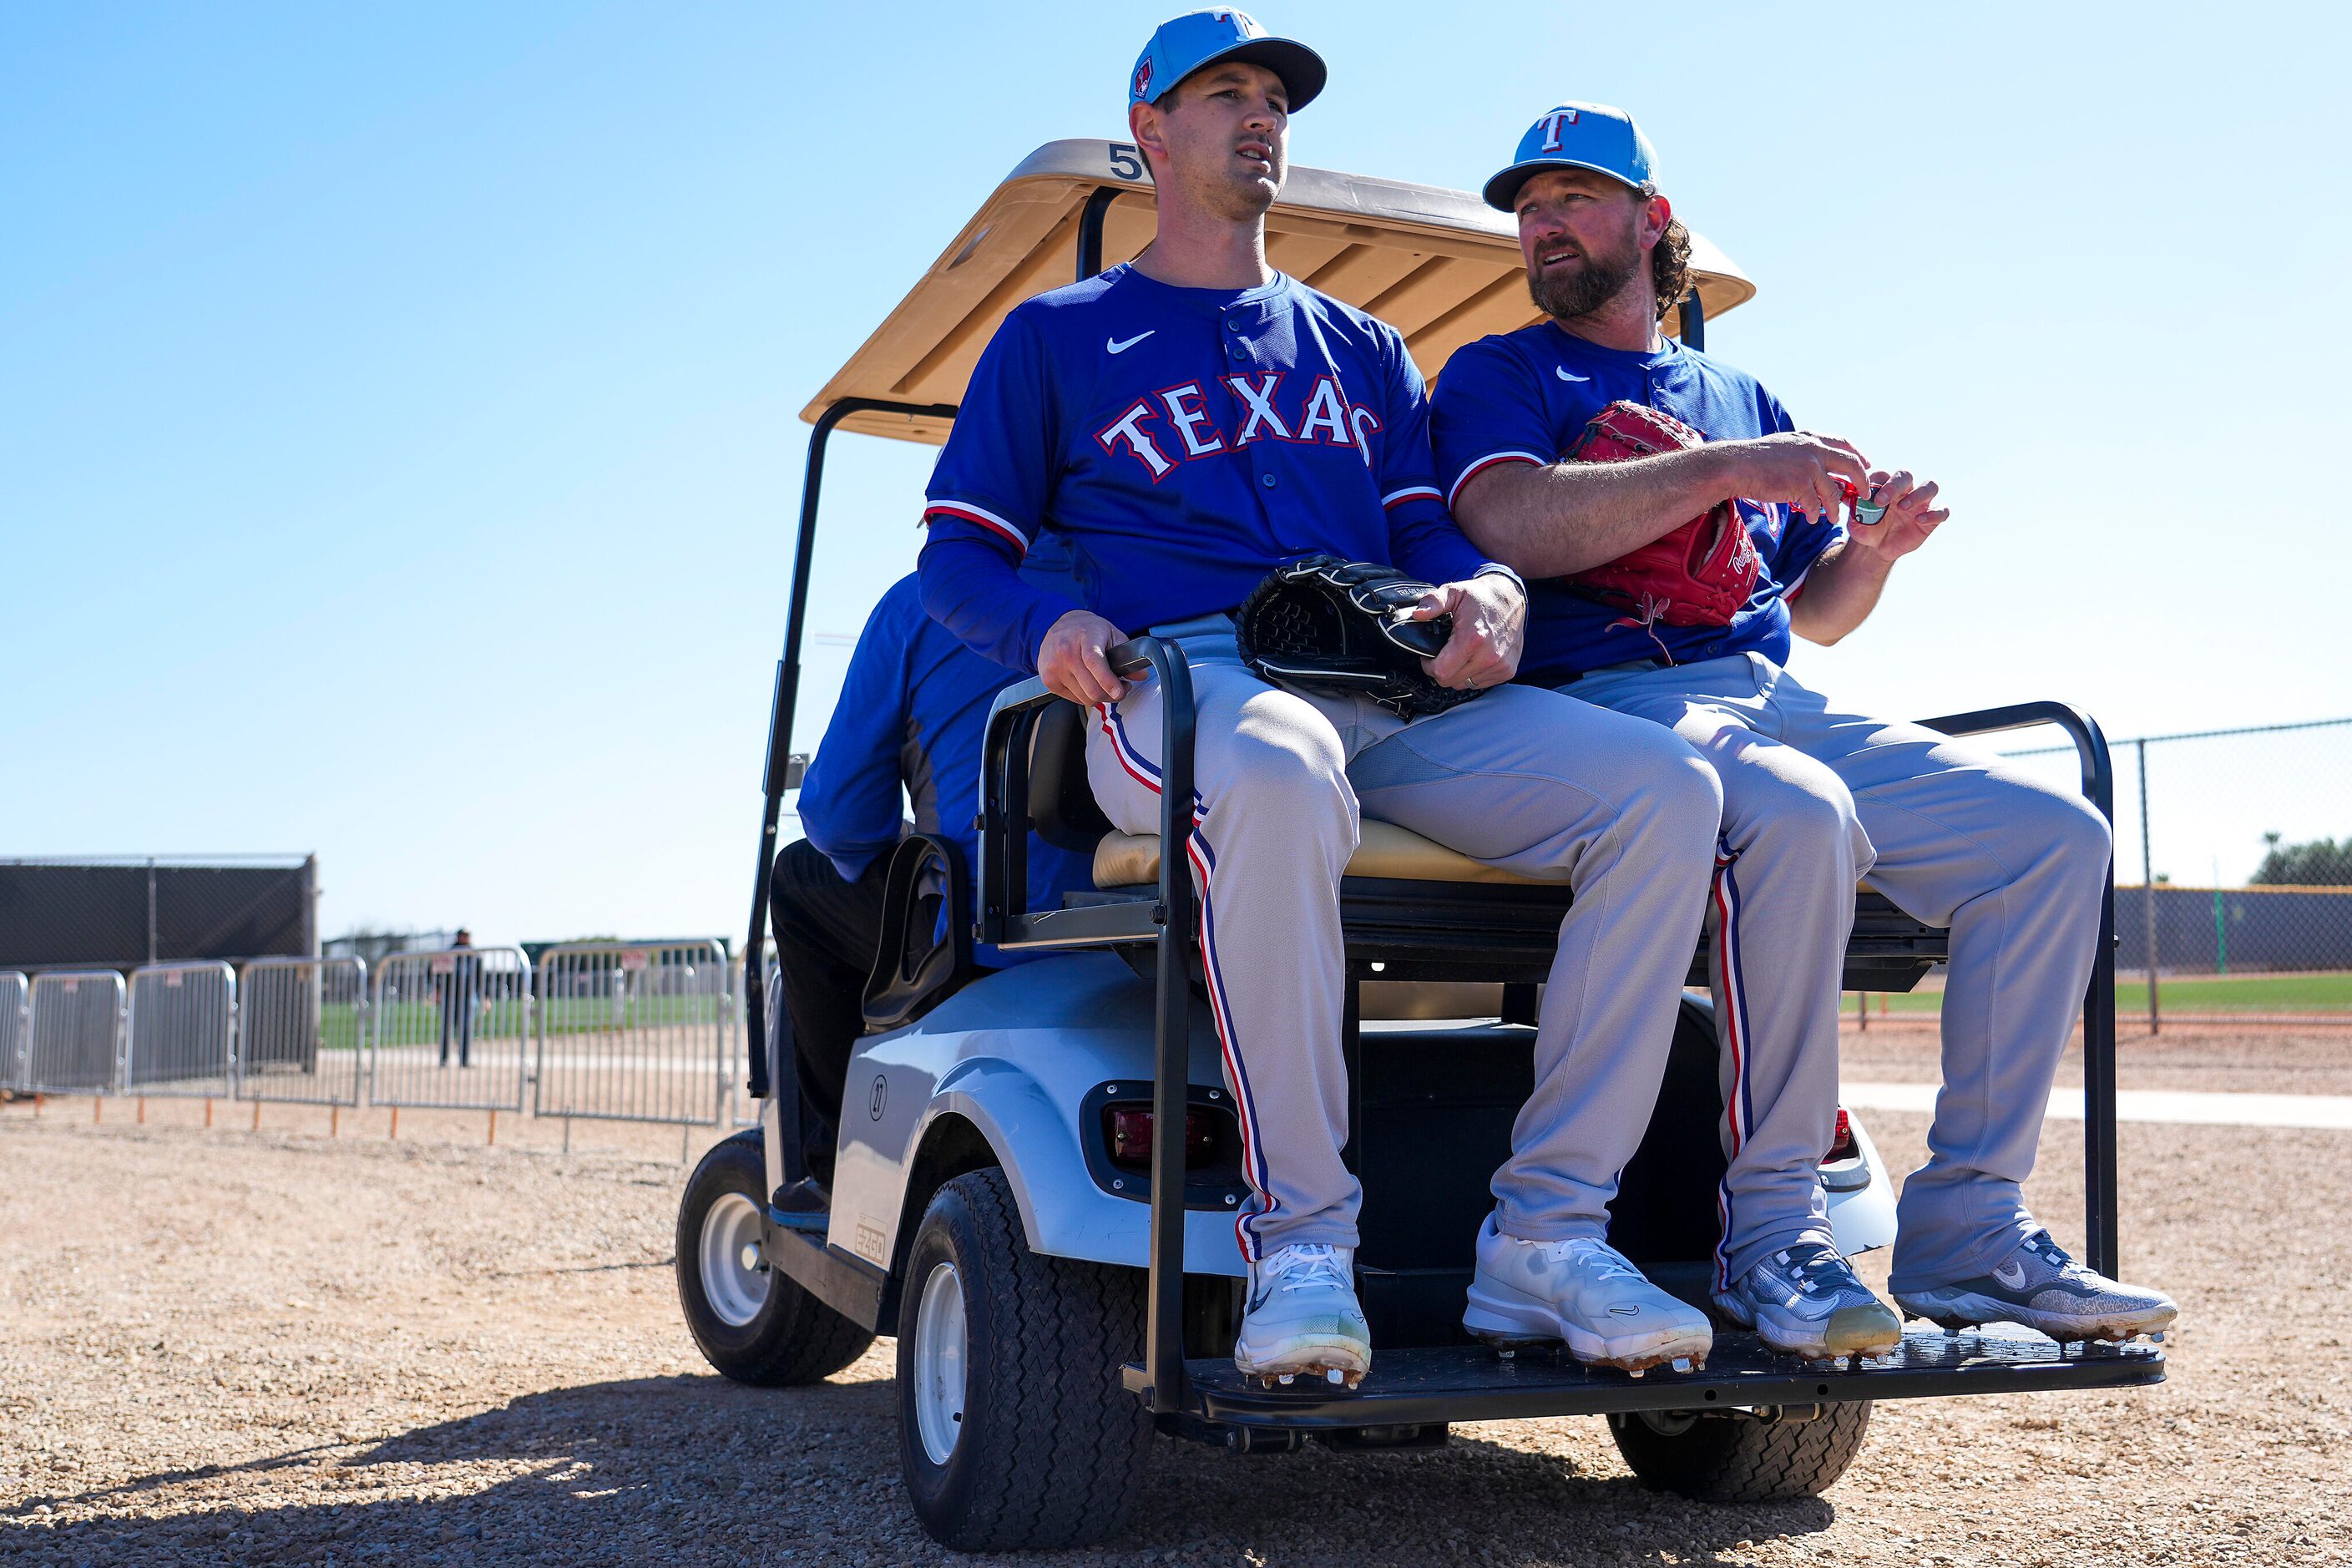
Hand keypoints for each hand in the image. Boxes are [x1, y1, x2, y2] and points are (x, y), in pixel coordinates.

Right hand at [1037, 609, 1132, 705]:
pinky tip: (1088, 683)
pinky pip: (1074, 699)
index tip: (1119, 691)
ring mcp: (1054, 667)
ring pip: (1084, 698)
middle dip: (1112, 695)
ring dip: (1099, 697)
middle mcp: (1066, 652)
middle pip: (1091, 688)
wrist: (1056, 624)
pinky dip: (1084, 696)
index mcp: (1085, 637)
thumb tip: (1140, 674)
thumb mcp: (1111, 633)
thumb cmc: (1085, 630)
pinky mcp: (1048, 679)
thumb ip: (1127, 654)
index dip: (1108, 680)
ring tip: (1104, 685)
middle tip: (1120, 689)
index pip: (1094, 662)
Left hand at [1413, 573, 1523, 690]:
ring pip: (1465, 684)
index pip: (1441, 672)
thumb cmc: (1482, 596)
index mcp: (1473, 638)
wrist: (1512, 597)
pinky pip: (1480, 683)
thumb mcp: (1453, 592)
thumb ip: (1433, 602)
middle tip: (1444, 653)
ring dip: (1458, 673)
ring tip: (1461, 653)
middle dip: (1442, 669)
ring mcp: (1500, 665)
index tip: (1429, 656)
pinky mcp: (1507, 671)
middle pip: (1451, 681)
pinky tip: (1474, 657)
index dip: (1429, 666)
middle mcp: (1489, 656)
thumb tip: (1417, 614)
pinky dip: (1473, 674)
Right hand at [1719, 430, 1871, 522]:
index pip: (1844, 444)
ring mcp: (1809, 466)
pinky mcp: (1800, 484)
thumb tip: (1815, 465)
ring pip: (1833, 491)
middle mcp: (1814, 449)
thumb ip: (1802, 451)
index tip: (1866, 466)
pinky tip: (1810, 519)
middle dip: (1862, 481)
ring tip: (1832, 519)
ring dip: (1834, 508)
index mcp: (1810, 439)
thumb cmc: (1754, 459)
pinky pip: (1814, 504)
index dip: (1858, 456)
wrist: (1736, 466)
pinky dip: (1814, 514)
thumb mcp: (1784, 446)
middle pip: (1851, 465)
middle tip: (1864, 495)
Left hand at [1843, 468, 1947, 560]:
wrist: (1876, 548)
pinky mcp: (1932, 517)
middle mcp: (1905, 489)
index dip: (1878, 482)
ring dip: (1918, 494)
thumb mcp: (1855, 522)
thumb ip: (1854, 509)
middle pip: (1907, 475)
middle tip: (1882, 501)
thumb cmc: (1866, 528)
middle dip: (1895, 485)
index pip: (1885, 474)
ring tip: (1903, 507)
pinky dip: (1935, 513)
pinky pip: (1942, 510)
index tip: (1870, 497)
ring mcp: (1921, 502)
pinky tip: (1919, 521)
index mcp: (1885, 485)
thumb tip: (1850, 498)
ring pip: (1931, 486)